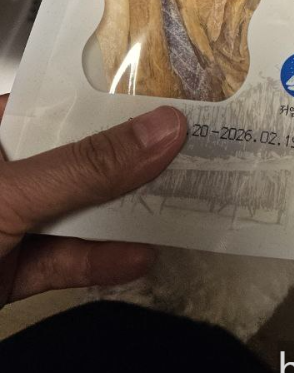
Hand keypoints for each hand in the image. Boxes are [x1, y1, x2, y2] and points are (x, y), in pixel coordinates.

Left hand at [0, 95, 185, 306]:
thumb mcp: (10, 196)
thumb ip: (86, 167)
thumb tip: (167, 128)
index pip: (56, 104)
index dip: (111, 98)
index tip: (171, 96)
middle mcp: (2, 175)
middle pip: (75, 159)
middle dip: (131, 158)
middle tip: (194, 146)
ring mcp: (5, 227)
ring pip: (75, 212)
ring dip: (124, 214)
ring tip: (183, 200)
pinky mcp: (7, 276)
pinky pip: (62, 262)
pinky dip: (100, 262)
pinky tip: (141, 257)